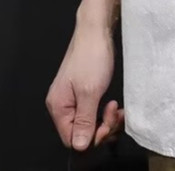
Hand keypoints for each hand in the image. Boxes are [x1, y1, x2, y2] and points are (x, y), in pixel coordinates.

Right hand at [45, 21, 123, 150]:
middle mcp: (63, 104)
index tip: (108, 126)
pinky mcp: (83, 90)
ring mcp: (73, 97)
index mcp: (58, 106)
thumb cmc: (91, 55)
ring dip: (105, 119)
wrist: (96, 29)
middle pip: (80, 131)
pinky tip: (112, 103)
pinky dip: (104, 110)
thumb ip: (84, 121)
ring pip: (89, 121)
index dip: (91, 137)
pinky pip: (93, 110)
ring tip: (116, 107)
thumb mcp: (90, 92)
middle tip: (115, 113)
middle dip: (101, 127)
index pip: (71, 138)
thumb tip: (79, 145)